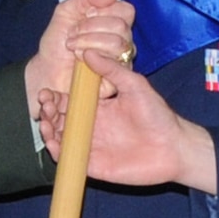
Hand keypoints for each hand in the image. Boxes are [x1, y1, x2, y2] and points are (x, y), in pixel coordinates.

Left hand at [26, 0, 134, 115]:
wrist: (47, 70)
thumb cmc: (57, 44)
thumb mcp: (65, 11)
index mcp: (111, 21)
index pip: (126, 9)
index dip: (105, 10)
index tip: (86, 14)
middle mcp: (120, 39)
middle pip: (121, 25)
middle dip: (90, 28)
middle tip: (73, 34)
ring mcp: (120, 58)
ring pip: (118, 43)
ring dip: (88, 42)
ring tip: (73, 48)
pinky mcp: (117, 77)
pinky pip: (115, 63)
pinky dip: (93, 57)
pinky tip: (81, 60)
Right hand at [36, 50, 218, 193]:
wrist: (174, 147)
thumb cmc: (157, 115)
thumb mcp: (134, 85)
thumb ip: (111, 70)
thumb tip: (87, 52)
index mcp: (98, 107)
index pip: (68, 101)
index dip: (54, 97)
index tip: (46, 92)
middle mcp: (91, 125)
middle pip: (60, 119)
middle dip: (47, 111)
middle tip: (45, 105)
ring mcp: (91, 145)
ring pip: (60, 138)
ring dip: (48, 131)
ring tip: (45, 122)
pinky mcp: (93, 165)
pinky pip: (70, 159)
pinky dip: (57, 152)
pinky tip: (52, 142)